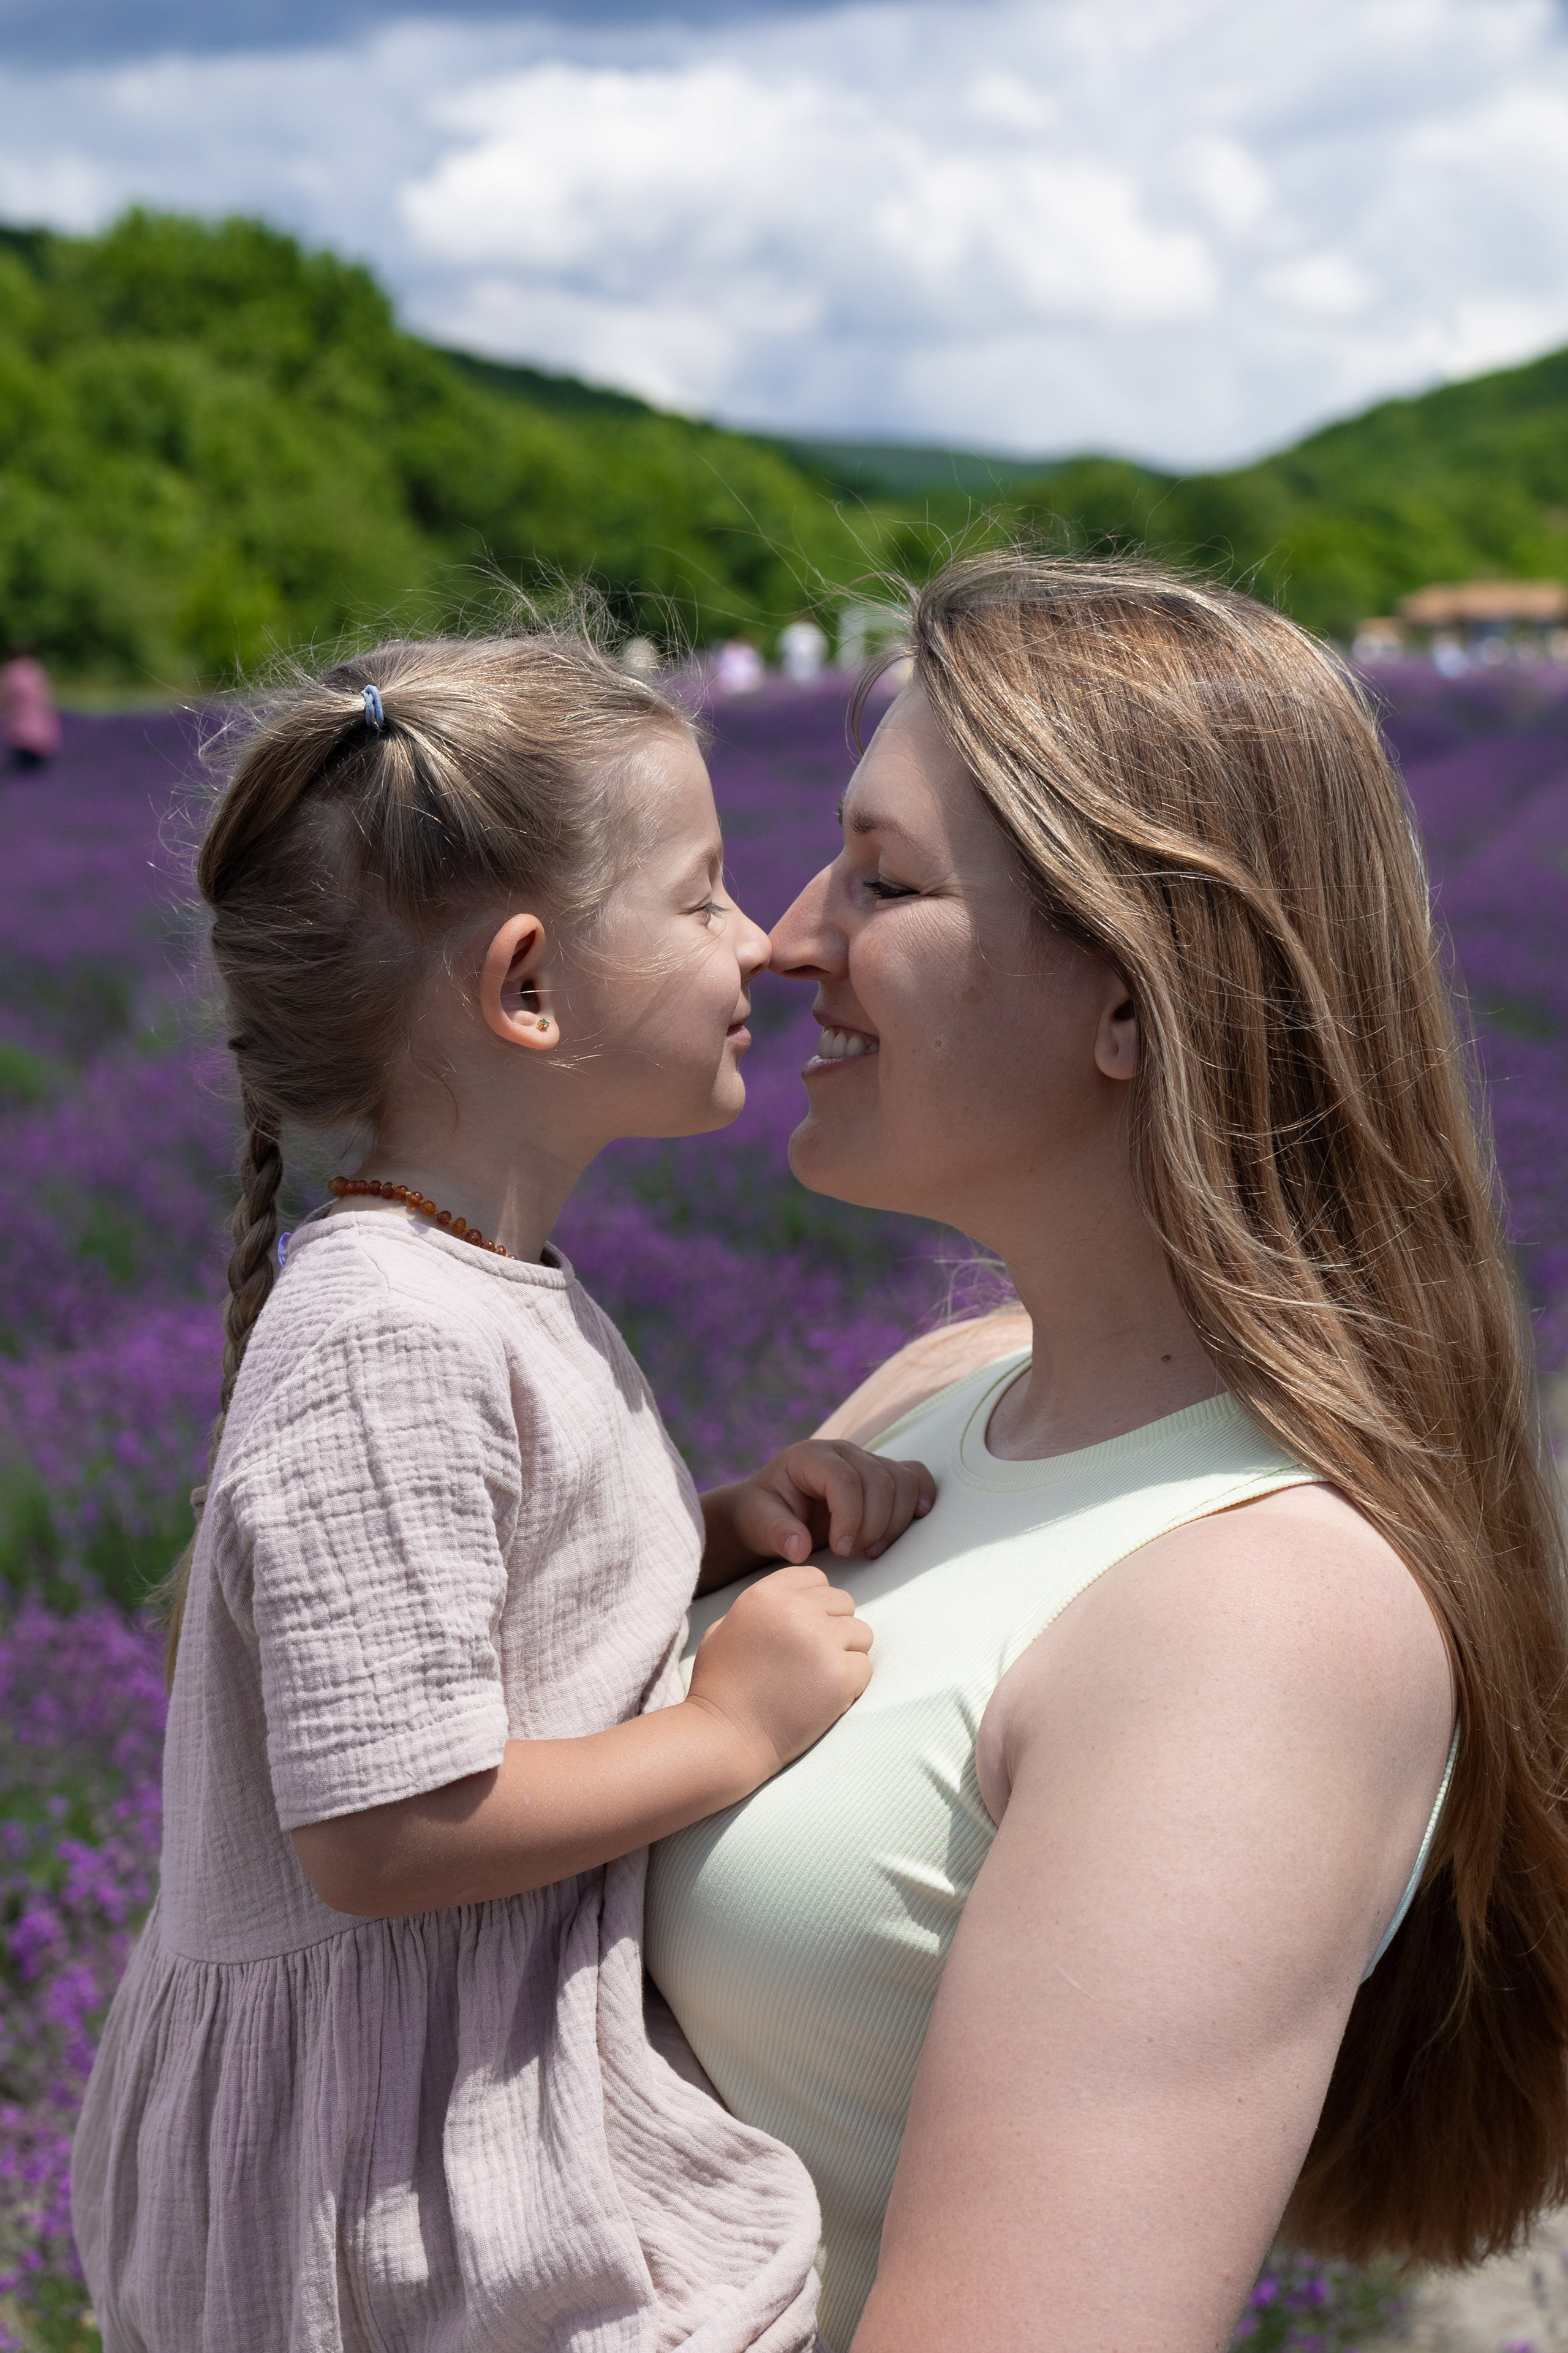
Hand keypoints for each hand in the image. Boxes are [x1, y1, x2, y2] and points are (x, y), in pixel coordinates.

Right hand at [688, 1564, 873, 1776]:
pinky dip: (851, 1685)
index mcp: (766, 1594)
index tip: (805, 1630)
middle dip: (834, 1629)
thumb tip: (791, 1601)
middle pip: (844, 1603)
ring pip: (862, 1633)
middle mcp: (796, 1609)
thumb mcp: (723, 1630)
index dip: (816, 1605)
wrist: (725, 1737)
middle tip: (811, 1662)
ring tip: (817, 1681)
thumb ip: (759, 1609)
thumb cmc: (719, 1689)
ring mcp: (821, 1641)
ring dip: (846, 1655)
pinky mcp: (840, 1675)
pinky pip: (865, 1668)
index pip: (816, 1578)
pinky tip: (824, 1699)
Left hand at [730, 1440, 936, 1565]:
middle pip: (879, 1481)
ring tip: (873, 1550)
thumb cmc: (765, 1513)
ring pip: (902, 1481)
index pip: (845, 1480)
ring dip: (895, 1521)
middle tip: (854, 1554)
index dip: (850, 1517)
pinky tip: (916, 1518)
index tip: (841, 1551)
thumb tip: (798, 1548)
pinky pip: (915, 1476)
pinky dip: (921, 1496)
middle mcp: (843, 1452)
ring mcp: (867, 1460)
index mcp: (811, 1457)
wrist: (773, 1508)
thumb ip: (777, 1533)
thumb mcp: (759, 1523)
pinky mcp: (883, 1474)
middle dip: (874, 1525)